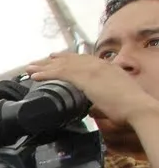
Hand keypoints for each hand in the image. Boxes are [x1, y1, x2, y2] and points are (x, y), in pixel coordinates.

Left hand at [27, 51, 158, 129]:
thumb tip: (90, 109)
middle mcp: (99, 65)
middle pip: (70, 60)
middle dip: (51, 61)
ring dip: (44, 66)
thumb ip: (99, 100)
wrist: (137, 107)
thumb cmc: (129, 108)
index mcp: (107, 67)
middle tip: (37, 62)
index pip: (83, 60)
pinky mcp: (86, 78)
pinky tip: (35, 76)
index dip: (67, 59)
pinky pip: (61, 73)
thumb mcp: (112, 99)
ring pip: (63, 65)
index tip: (55, 59)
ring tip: (29, 68)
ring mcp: (93, 70)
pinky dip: (46, 73)